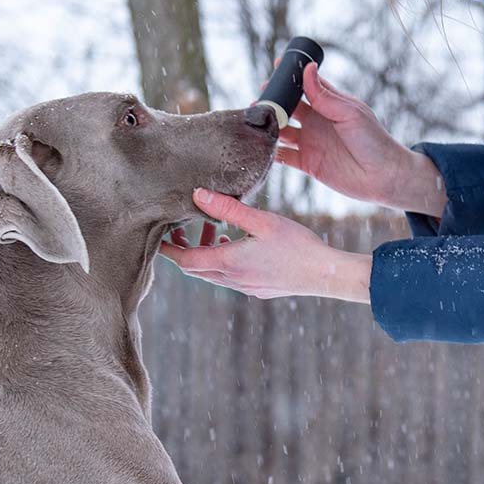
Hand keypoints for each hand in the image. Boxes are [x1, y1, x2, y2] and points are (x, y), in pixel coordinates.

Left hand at [160, 188, 371, 302]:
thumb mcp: (261, 220)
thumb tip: (196, 194)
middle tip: (182, 229)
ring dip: (208, 254)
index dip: (168, 249)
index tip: (158, 236)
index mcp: (228, 263)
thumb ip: (227, 207)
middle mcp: (233, 280)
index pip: (185, 260)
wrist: (325, 274)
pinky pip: (232, 278)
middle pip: (196, 269)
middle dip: (185, 249)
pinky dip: (224, 262)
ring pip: (214, 273)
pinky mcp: (259, 289)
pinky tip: (238, 245)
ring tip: (215, 230)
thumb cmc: (297, 246)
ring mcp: (247, 287)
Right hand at [274, 62, 445, 217]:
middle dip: (272, 102)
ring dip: (268, 126)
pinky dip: (271, 152)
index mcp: (329, 104)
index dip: (290, 78)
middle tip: (259, 99)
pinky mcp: (308, 164)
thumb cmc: (373, 141)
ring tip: (253, 121)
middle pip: (288, 107)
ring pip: (281, 131)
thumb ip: (325, 96)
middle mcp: (317, 121)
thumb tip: (307, 69)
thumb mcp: (350, 113)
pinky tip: (259, 147)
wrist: (383, 177)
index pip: (304, 86)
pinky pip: (284, 156)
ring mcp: (311, 142)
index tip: (276, 67)